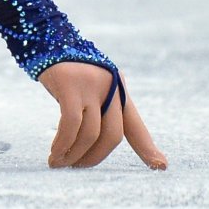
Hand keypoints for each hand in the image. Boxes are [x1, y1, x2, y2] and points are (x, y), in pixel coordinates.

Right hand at [38, 60, 167, 169]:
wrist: (47, 41)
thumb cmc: (68, 72)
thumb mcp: (90, 88)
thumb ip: (99, 110)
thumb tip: (93, 146)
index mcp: (118, 90)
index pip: (134, 125)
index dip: (147, 148)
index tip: (161, 167)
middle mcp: (110, 87)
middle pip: (112, 135)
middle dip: (93, 158)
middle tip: (75, 168)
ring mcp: (91, 85)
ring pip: (90, 134)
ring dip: (73, 155)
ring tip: (59, 163)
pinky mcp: (70, 86)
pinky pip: (70, 125)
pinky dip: (62, 144)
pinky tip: (54, 153)